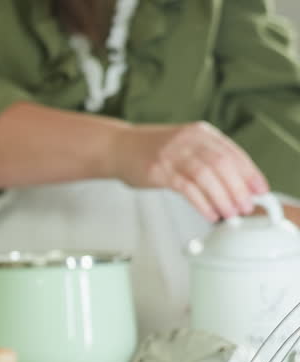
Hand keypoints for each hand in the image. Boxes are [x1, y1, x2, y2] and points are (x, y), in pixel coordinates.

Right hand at [111, 122, 268, 221]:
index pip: (233, 153)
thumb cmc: (151, 150)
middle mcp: (189, 140)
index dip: (250, 173)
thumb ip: (208, 159)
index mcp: (201, 133)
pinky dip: (202, 203)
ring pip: (207, 176)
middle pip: (222, 165)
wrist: (117, 147)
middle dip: (238, 189)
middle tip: (245, 207)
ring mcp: (173, 154)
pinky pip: (187, 188)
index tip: (259, 190)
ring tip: (230, 214)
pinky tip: (209, 213)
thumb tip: (235, 185)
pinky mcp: (159, 170)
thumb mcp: (184, 146)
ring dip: (222, 198)